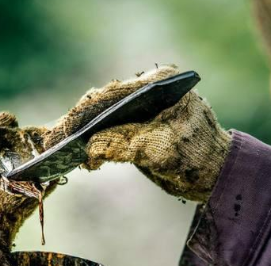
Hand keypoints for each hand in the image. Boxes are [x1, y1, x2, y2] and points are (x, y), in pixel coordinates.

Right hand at [50, 65, 231, 202]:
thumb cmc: (196, 157)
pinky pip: (110, 133)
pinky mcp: (139, 128)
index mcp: (157, 85)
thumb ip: (120, 145)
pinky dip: (96, 146)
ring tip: (64, 154)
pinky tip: (86, 160)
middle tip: (54, 144)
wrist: (216, 175)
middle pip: (103, 105)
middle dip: (78, 126)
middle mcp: (147, 91)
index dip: (81, 114)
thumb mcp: (157, 149)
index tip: (61, 131)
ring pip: (104, 119)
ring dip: (84, 137)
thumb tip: (87, 149)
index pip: (110, 95)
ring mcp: (142, 110)